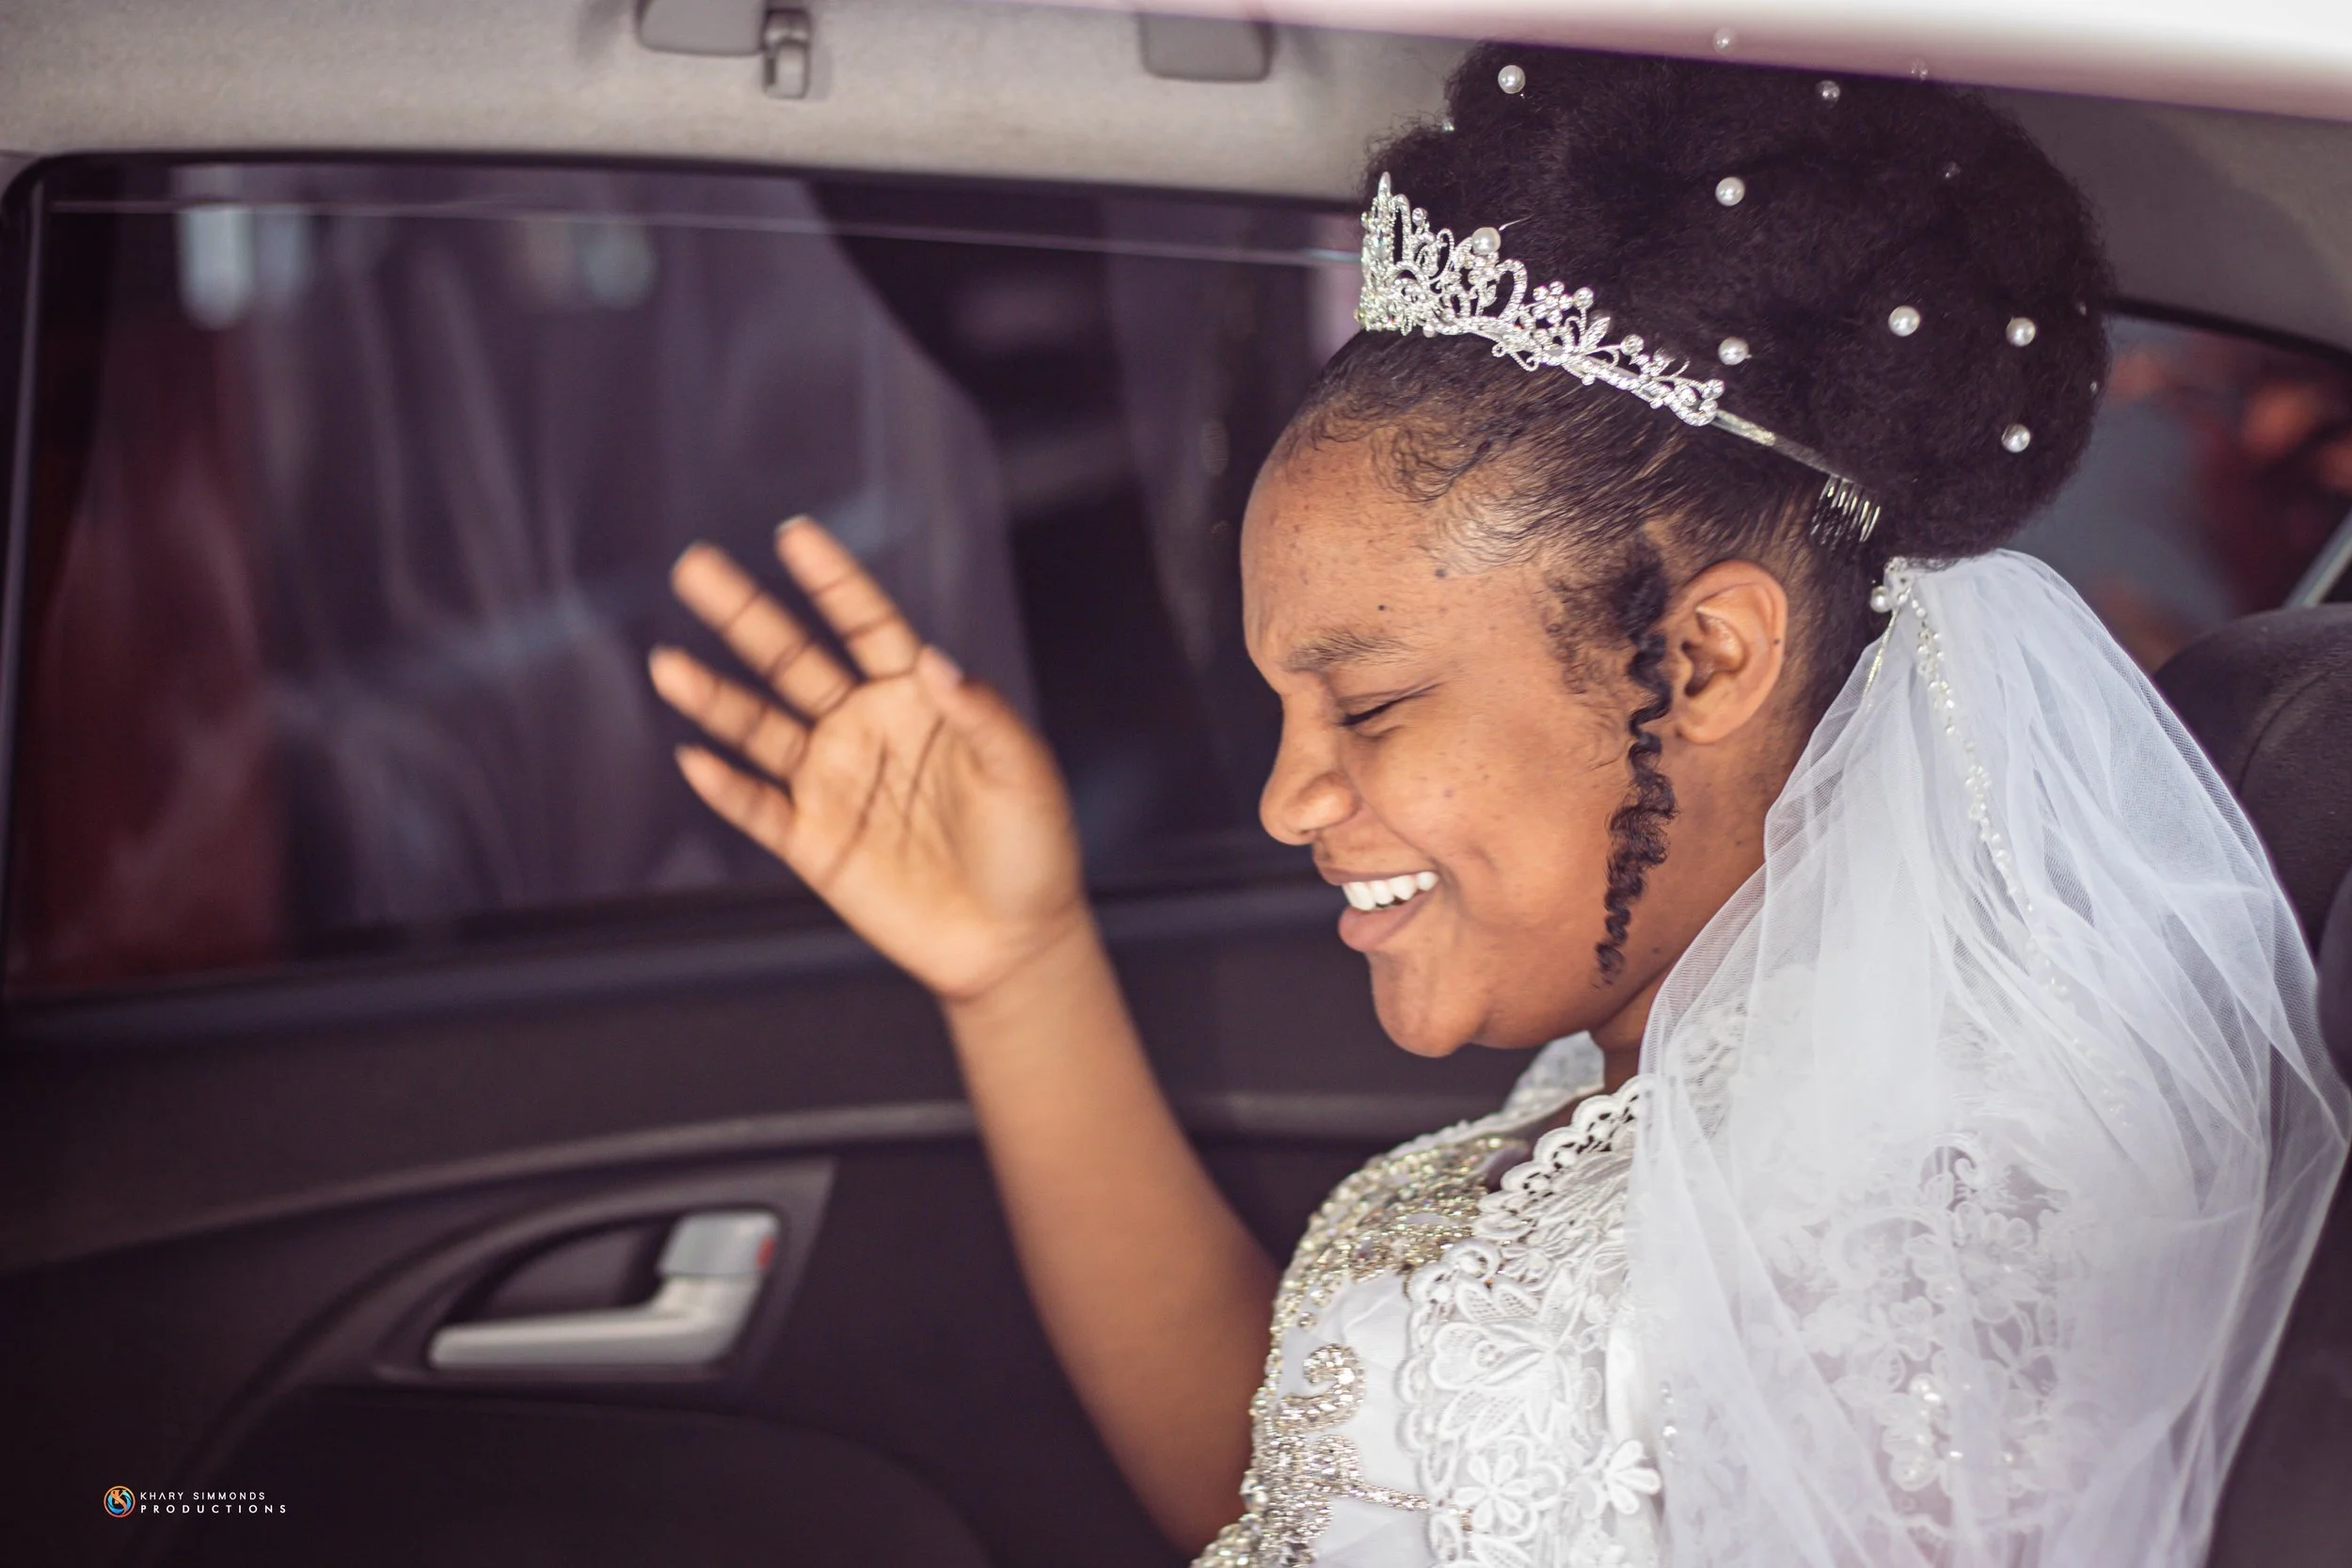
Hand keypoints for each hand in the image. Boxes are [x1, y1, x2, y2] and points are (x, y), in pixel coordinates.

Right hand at [650, 519, 1084, 1001]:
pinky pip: (759, 809)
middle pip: (793, 661)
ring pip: (760, 729)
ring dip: (714, 697)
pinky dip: (726, 788)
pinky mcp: (814, 843)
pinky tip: (695, 759)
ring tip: (668, 665)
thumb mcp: (1023, 772)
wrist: (1011, 943)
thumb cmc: (1031, 851)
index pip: (866, 625)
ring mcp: (833, 784)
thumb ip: (981, 713)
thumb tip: (935, 660)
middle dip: (745, 616)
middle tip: (695, 567)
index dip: (833, 581)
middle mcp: (864, 729)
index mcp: (917, 699)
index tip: (794, 535)